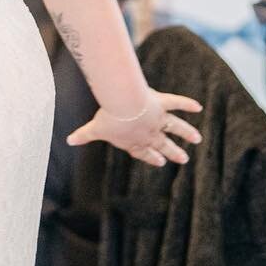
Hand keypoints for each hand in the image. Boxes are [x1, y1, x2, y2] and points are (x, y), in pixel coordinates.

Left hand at [66, 90, 202, 167]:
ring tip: (197, 139)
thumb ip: (83, 135)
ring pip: (176, 127)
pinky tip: (198, 107)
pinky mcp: (163, 104)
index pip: (143, 152)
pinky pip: (177, 104)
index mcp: (133, 141)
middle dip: (173, 152)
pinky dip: (187, 105)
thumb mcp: (94, 128)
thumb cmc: (108, 118)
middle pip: (163, 144)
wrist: (122, 105)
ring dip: (186, 133)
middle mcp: (149, 133)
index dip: (151, 157)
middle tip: (184, 159)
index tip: (160, 161)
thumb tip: (67, 141)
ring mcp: (157, 119)